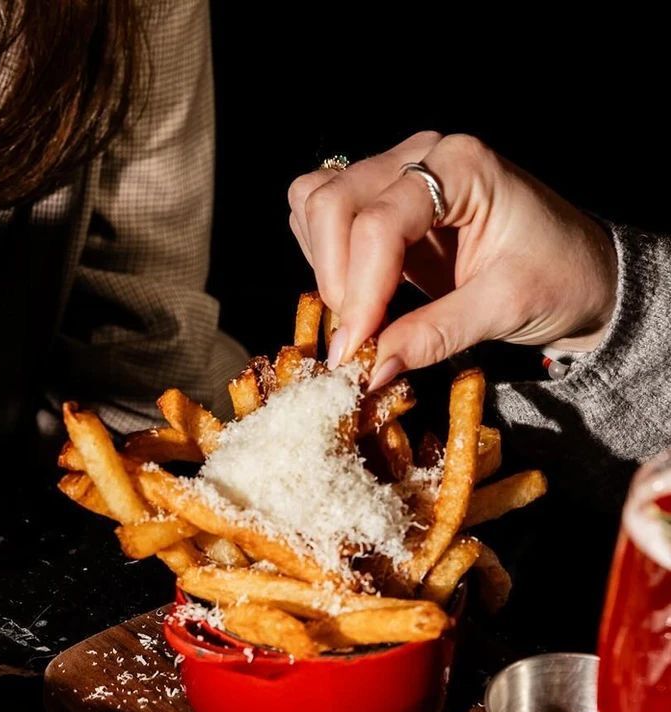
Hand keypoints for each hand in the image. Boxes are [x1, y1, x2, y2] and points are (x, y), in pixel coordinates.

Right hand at [287, 132, 617, 387]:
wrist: (580, 270)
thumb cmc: (558, 278)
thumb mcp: (504, 310)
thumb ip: (433, 336)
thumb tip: (369, 371)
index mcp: (461, 166)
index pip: (378, 223)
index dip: (359, 291)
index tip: (357, 351)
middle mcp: (422, 156)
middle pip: (330, 202)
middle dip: (335, 278)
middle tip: (360, 337)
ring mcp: (398, 173)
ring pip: (315, 203)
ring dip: (324, 267)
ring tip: (363, 314)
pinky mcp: (383, 200)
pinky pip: (322, 218)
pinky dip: (325, 261)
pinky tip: (358, 295)